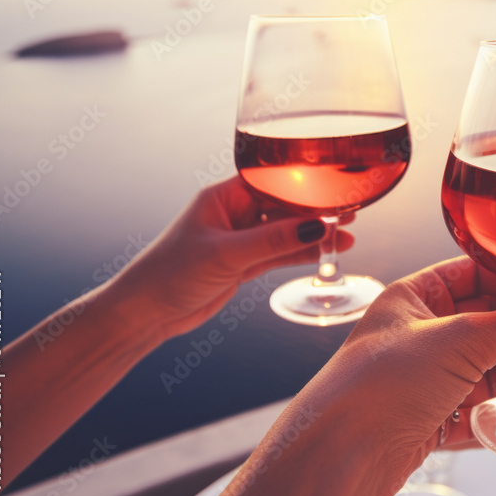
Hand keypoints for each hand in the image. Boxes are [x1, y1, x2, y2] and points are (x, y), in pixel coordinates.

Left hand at [105, 176, 353, 338]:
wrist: (145, 313)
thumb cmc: (169, 273)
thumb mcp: (226, 254)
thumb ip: (272, 240)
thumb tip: (316, 226)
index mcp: (224, 196)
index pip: (274, 182)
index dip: (306, 185)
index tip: (335, 189)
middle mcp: (234, 213)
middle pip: (285, 206)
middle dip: (317, 211)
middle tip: (350, 212)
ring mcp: (241, 239)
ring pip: (286, 232)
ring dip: (315, 235)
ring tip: (348, 236)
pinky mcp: (244, 264)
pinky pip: (281, 254)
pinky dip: (303, 254)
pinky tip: (327, 253)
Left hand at [224, 256, 495, 495]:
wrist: (336, 459)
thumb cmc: (376, 389)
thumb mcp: (459, 343)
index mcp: (413, 296)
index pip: (478, 273)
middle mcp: (419, 332)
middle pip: (490, 319)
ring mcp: (425, 375)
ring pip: (490, 361)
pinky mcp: (430, 416)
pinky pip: (479, 400)